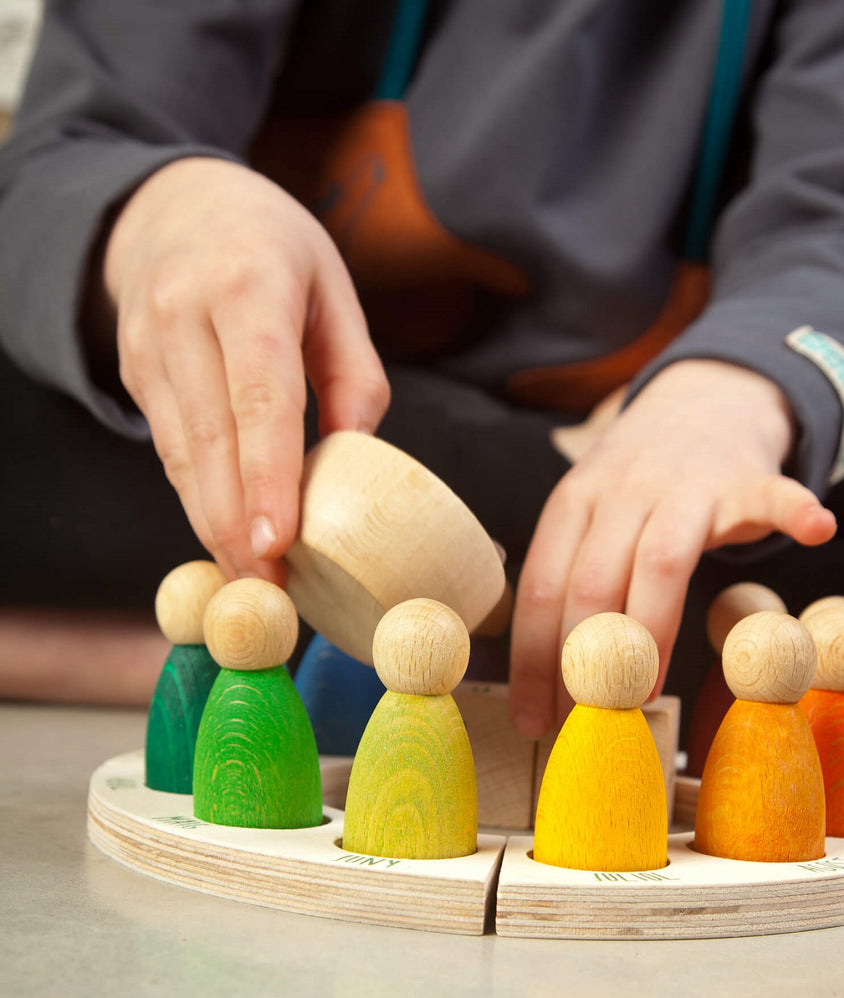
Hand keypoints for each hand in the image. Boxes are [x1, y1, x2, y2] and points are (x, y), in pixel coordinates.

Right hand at [104, 158, 389, 581]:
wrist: (170, 206)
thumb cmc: (271, 247)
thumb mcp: (331, 286)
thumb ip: (353, 370)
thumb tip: (357, 454)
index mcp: (249, 289)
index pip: (259, 396)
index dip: (268, 475)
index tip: (279, 543)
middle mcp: (186, 318)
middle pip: (211, 439)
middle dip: (236, 525)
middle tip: (269, 595)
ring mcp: (150, 348)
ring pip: (181, 454)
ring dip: (213, 525)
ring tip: (253, 585)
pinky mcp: (135, 373)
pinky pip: (170, 447)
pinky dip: (198, 497)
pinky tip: (226, 537)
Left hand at [508, 359, 836, 736]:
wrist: (700, 401)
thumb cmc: (638, 480)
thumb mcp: (586, 509)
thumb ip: (567, 568)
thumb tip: (533, 665)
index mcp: (574, 501)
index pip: (543, 585)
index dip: (535, 657)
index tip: (533, 715)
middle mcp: (622, 490)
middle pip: (594, 581)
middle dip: (585, 663)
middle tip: (588, 722)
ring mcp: (685, 482)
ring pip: (662, 561)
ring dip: (651, 633)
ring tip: (645, 694)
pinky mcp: (745, 478)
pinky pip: (772, 496)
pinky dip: (793, 512)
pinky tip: (815, 532)